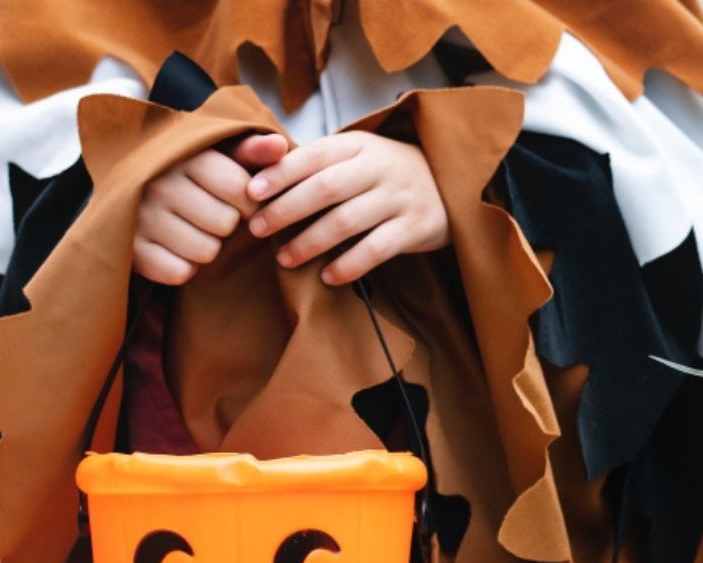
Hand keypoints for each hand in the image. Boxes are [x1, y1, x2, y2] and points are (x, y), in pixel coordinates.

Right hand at [132, 133, 285, 284]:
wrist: (132, 190)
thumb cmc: (192, 175)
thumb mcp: (220, 156)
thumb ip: (252, 151)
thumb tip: (280, 146)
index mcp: (184, 156)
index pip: (239, 188)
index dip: (250, 203)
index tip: (242, 202)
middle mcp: (158, 183)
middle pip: (225, 223)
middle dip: (227, 225)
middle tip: (212, 217)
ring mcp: (140, 216)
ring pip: (205, 251)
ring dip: (208, 248)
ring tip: (194, 231)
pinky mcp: (131, 248)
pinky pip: (179, 272)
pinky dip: (184, 267)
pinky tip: (176, 249)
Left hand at [245, 131, 450, 285]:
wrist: (451, 184)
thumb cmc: (387, 173)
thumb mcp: (358, 155)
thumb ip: (319, 163)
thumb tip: (260, 174)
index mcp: (359, 144)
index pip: (314, 155)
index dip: (280, 173)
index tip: (251, 192)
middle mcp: (380, 167)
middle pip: (326, 188)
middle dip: (286, 209)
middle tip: (257, 228)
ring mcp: (400, 197)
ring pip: (347, 221)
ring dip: (311, 242)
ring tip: (285, 258)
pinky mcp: (416, 228)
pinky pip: (377, 249)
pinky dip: (350, 265)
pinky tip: (328, 277)